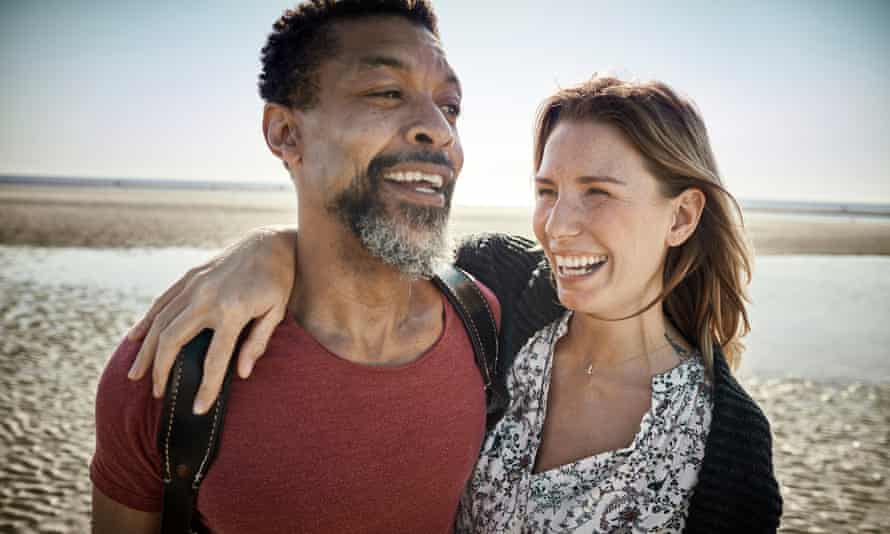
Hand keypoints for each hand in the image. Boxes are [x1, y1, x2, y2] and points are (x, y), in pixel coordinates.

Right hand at [126, 225, 296, 413]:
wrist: (270, 243)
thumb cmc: (278, 282)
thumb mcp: (277, 312)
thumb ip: (258, 343)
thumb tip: (242, 374)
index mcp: (233, 311)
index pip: (215, 358)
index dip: (207, 387)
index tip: (197, 409)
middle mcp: (207, 298)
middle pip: (173, 340)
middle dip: (161, 370)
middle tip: (158, 394)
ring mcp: (194, 285)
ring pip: (160, 322)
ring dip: (146, 351)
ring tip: (136, 375)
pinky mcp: (189, 277)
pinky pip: (162, 302)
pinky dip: (146, 321)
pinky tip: (135, 339)